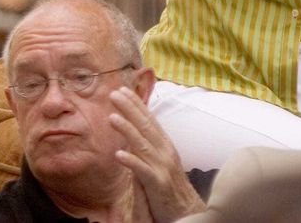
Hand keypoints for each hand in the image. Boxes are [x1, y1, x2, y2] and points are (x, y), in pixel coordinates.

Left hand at [109, 86, 204, 222]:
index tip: (123, 90)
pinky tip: (118, 155)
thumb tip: (130, 135)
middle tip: (114, 93)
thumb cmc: (171, 187)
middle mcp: (164, 151)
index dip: (136, 104)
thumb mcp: (160, 162)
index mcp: (164, 145)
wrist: (189, 211)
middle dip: (129, 108)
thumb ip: (148, 147)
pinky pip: (142, 171)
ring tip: (112, 117)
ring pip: (142, 144)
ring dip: (127, 129)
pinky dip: (131, 162)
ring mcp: (162, 167)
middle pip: (145, 126)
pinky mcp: (158, 184)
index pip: (149, 119)